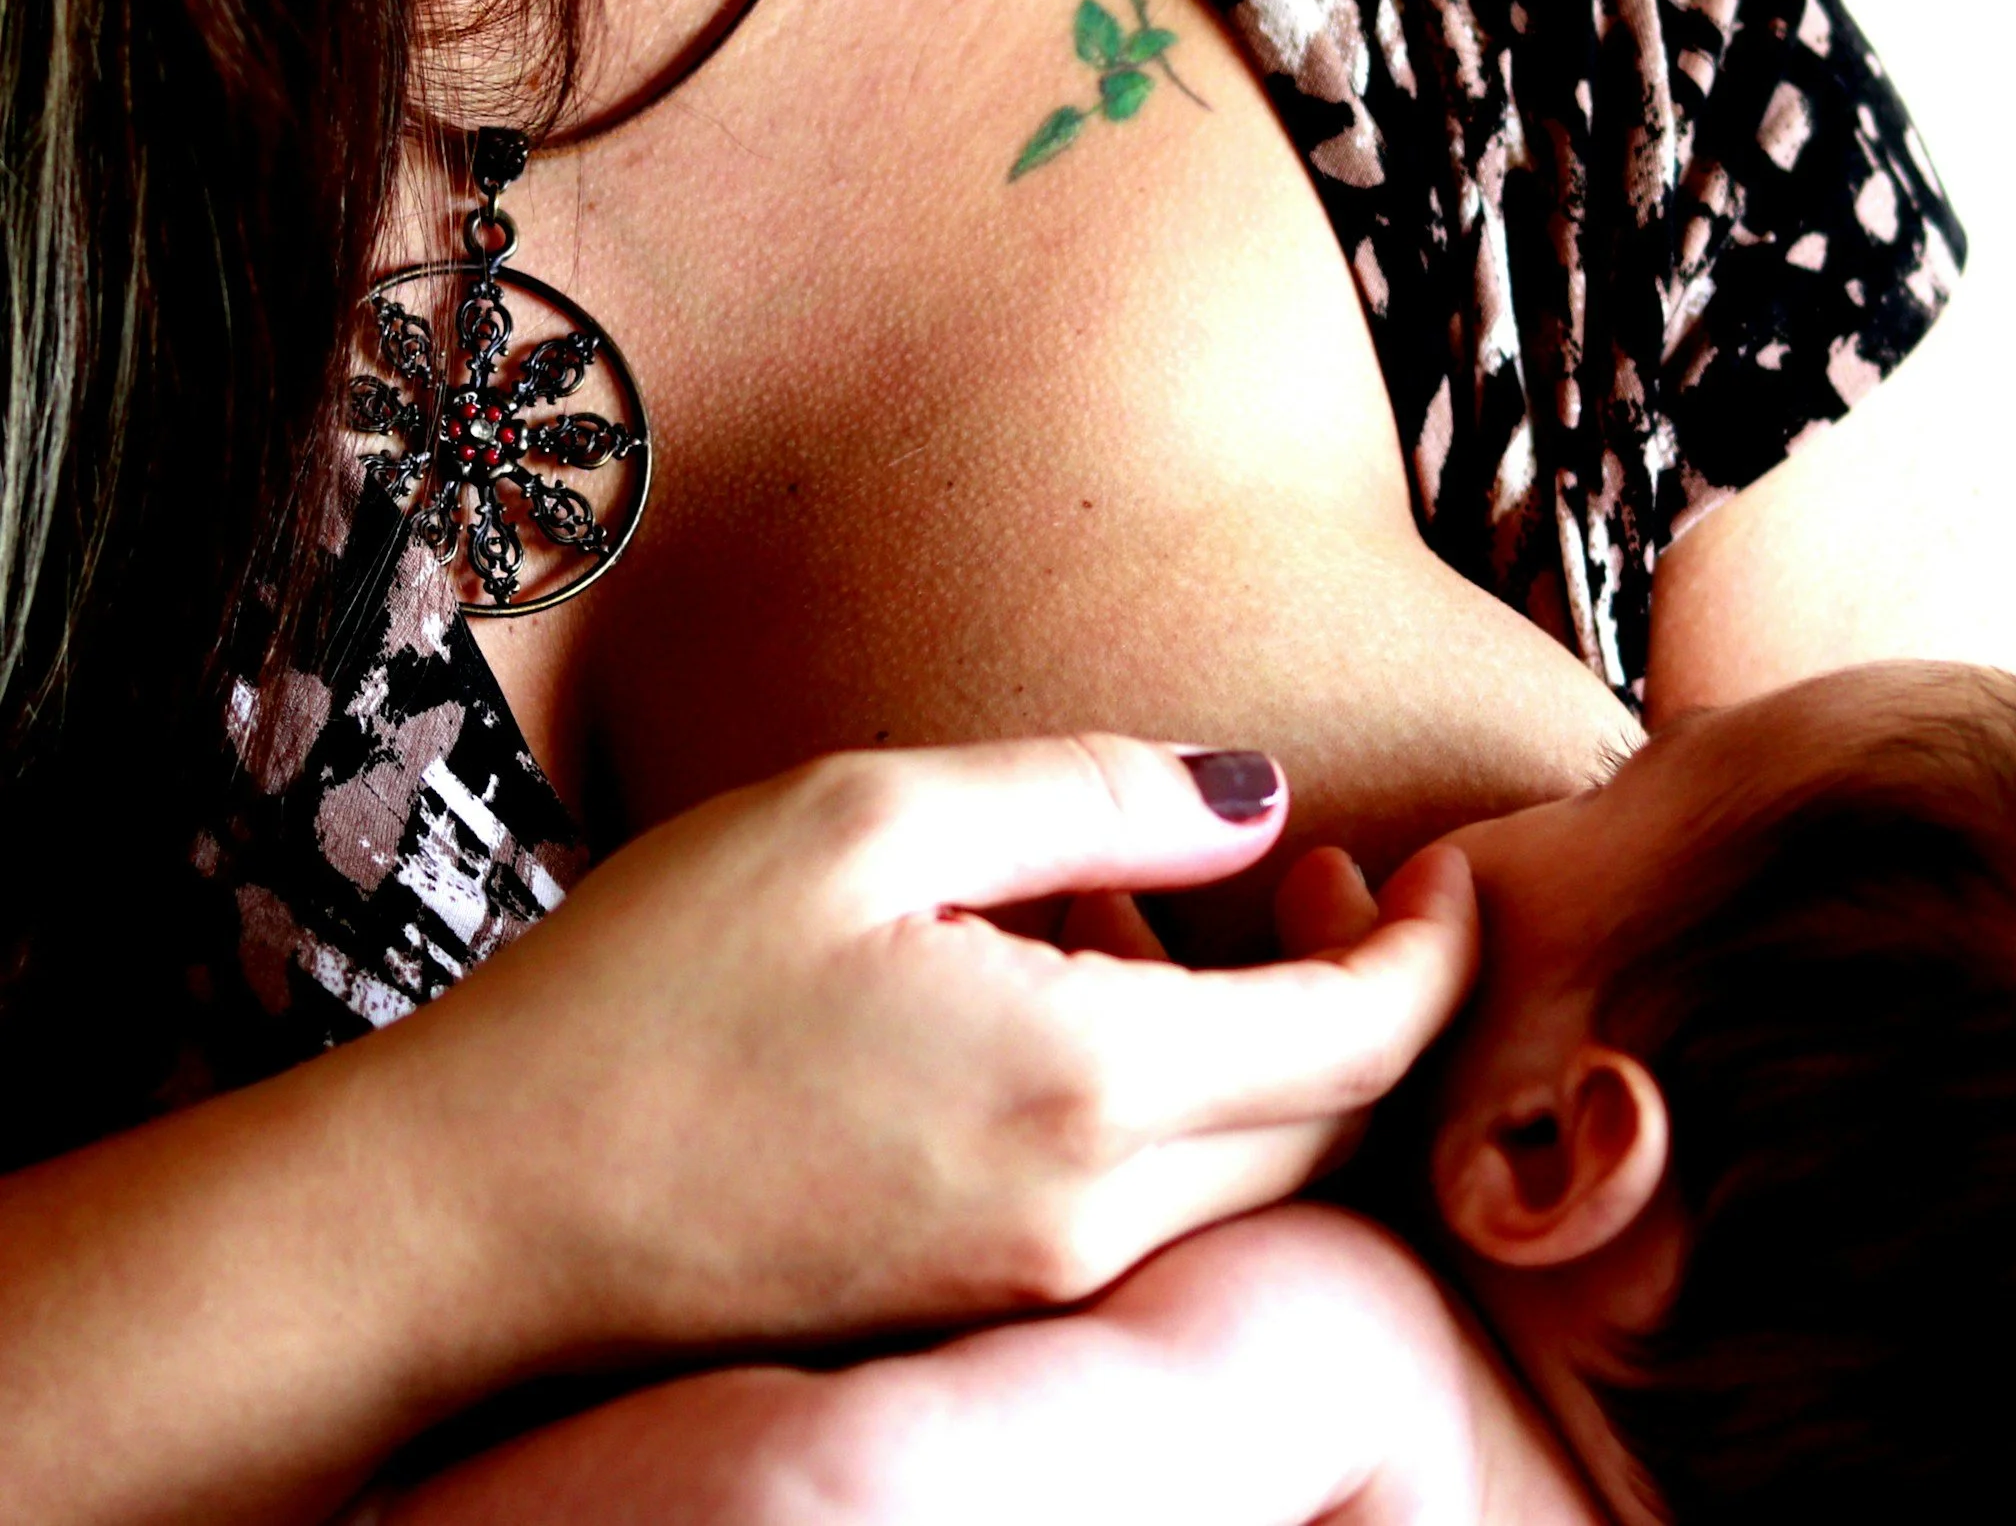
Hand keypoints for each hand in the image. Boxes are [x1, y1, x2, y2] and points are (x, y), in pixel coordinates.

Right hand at [390, 735, 1477, 1371]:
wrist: (477, 1212)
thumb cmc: (654, 984)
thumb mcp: (868, 816)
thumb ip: (1095, 795)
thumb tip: (1259, 798)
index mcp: (1087, 1092)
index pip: (1361, 1040)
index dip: (1434, 948)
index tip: (1451, 863)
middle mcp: (1090, 1223)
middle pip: (1327, 1124)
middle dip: (1360, 988)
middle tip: (1305, 867)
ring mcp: (1029, 1285)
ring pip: (1238, 1170)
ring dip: (1256, 1044)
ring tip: (1161, 908)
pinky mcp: (968, 1308)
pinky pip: (1136, 1205)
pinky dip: (1162, 1101)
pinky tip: (1060, 994)